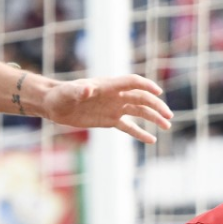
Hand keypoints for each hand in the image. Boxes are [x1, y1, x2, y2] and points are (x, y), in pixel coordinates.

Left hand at [41, 75, 172, 143]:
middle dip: (156, 106)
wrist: (54, 105)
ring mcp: (114, 108)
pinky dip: (140, 133)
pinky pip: (129, 127)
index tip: (159, 92)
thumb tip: (88, 89)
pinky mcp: (110, 120)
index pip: (132, 82)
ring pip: (139, 112)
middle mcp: (115, 96)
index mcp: (108, 86)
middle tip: (168, 117)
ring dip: (154, 118)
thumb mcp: (68, 93)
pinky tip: (151, 140)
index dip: (146, 85)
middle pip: (141, 98)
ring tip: (166, 126)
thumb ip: (79, 90)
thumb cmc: (60, 95)